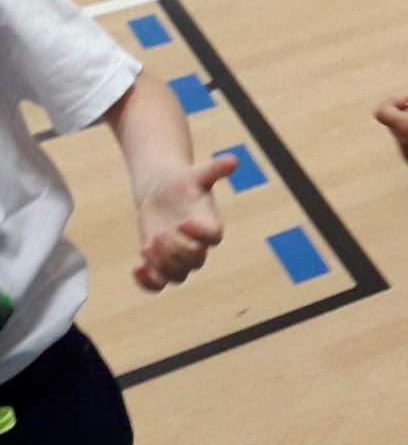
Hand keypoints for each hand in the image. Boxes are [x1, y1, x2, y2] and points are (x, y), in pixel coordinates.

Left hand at [133, 155, 234, 292]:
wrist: (162, 193)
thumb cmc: (183, 183)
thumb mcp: (196, 174)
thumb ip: (215, 170)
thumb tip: (234, 160)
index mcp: (210, 224)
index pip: (213, 238)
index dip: (199, 234)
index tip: (183, 221)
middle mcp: (198, 244)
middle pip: (195, 261)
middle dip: (174, 251)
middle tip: (158, 235)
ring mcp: (179, 257)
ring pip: (178, 276)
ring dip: (161, 266)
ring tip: (146, 247)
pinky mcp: (161, 264)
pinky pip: (159, 285)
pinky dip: (148, 283)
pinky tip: (137, 268)